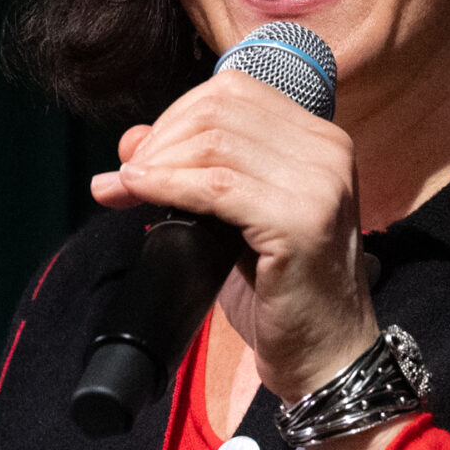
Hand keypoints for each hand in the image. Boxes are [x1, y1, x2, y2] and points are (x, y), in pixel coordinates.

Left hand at [88, 69, 379, 401]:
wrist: (327, 357)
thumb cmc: (282, 293)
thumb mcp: (234, 220)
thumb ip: (194, 172)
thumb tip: (132, 140)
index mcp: (320, 140)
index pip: (234, 91)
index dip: (177, 115)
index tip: (142, 155)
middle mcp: (328, 151)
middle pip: (219, 110)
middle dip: (160, 139)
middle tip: (124, 176)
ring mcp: (319, 184)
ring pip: (213, 143)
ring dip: (155, 163)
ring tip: (122, 189)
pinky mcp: (300, 222)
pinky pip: (215, 188)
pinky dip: (167, 186)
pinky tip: (138, 194)